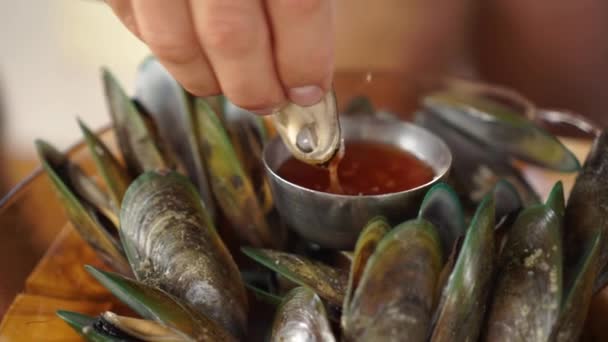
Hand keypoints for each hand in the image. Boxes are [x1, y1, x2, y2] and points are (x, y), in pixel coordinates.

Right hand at [106, 0, 334, 113]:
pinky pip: (131, 20)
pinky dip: (163, 49)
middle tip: (268, 100)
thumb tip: (304, 58)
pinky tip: (188, 50)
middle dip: (255, 85)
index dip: (304, 59)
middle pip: (230, 35)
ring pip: (174, 41)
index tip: (309, 88)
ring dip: (206, 80)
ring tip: (227, 87)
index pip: (297, 5)